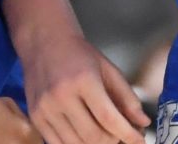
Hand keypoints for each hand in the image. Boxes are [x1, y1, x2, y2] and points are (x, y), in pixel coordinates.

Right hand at [23, 30, 148, 143]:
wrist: (44, 42)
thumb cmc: (79, 54)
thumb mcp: (108, 69)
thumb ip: (127, 97)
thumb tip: (143, 123)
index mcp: (83, 80)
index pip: (108, 118)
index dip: (128, 135)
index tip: (140, 140)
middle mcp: (61, 96)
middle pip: (93, 136)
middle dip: (113, 142)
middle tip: (121, 136)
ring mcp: (45, 109)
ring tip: (105, 136)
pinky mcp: (35, 117)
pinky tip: (85, 135)